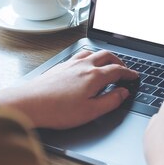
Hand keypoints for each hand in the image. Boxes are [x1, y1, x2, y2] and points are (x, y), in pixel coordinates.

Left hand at [0, 50, 137, 128]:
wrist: (29, 103)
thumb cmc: (57, 110)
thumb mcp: (91, 111)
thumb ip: (111, 101)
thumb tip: (123, 93)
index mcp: (94, 76)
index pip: (118, 70)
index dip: (129, 73)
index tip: (134, 76)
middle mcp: (84, 65)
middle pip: (107, 56)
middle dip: (119, 61)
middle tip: (124, 68)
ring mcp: (70, 64)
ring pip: (93, 52)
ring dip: (104, 56)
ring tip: (107, 63)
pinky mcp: (60, 66)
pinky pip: (80, 55)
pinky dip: (89, 56)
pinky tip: (85, 63)